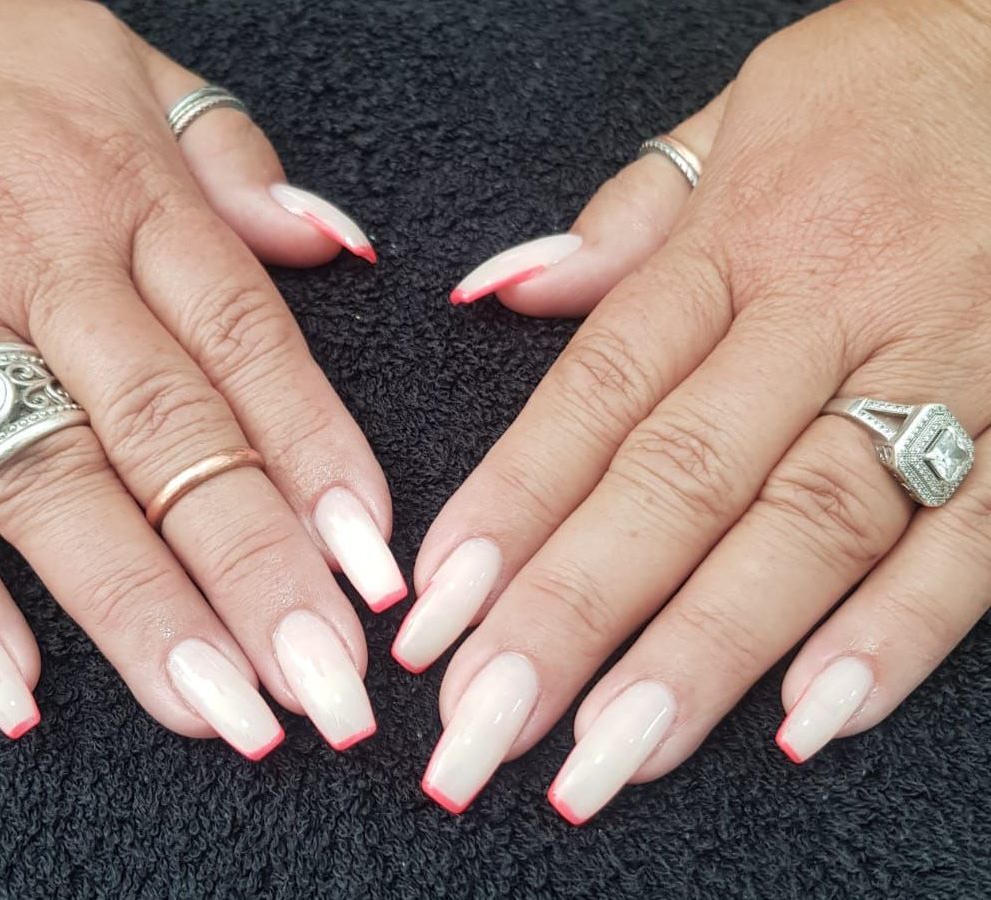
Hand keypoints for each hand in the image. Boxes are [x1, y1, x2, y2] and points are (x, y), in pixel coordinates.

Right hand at [0, 0, 405, 753]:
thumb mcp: (129, 70)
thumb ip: (232, 161)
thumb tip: (334, 241)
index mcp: (133, 195)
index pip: (252, 351)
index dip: (322, 467)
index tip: (374, 580)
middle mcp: (43, 261)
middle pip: (173, 439)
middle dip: (256, 576)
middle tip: (322, 694)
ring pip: (50, 484)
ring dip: (138, 613)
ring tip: (217, 716)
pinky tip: (13, 691)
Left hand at [401, 0, 990, 817]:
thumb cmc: (888, 91)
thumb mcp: (741, 115)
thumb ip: (628, 218)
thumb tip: (506, 291)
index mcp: (738, 240)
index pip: (596, 395)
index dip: (508, 508)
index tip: (435, 614)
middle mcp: (829, 309)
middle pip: (680, 481)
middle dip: (574, 615)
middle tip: (484, 727)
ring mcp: (945, 368)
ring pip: (810, 529)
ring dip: (704, 654)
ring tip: (611, 756)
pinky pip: (975, 542)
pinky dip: (894, 634)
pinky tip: (807, 722)